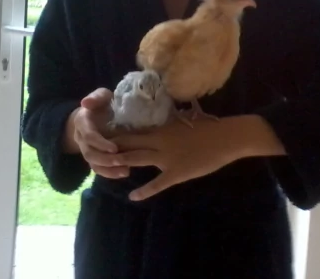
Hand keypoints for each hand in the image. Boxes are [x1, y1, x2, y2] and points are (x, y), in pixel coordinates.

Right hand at [67, 88, 128, 179]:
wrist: (96, 114)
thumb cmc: (102, 104)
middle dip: (105, 159)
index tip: (114, 148)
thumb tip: (85, 102)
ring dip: (108, 169)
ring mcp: (86, 149)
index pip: (88, 136)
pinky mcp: (93, 158)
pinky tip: (125, 172)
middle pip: (90, 153)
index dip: (100, 143)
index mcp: (82, 122)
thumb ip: (96, 97)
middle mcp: (81, 138)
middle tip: (121, 161)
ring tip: (126, 170)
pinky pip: (98, 169)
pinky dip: (110, 173)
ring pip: (93, 164)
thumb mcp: (101, 96)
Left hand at [110, 117, 241, 201]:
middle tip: (94, 152)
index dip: (115, 133)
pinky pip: (157, 183)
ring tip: (105, 169)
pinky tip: (133, 196)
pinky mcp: (176, 172)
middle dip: (110, 148)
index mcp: (162, 128)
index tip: (100, 135)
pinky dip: (144, 191)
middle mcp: (159, 141)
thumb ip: (169, 125)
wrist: (225, 138)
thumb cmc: (208, 128)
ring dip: (121, 163)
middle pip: (128, 143)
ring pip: (137, 159)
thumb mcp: (185, 121)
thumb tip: (159, 123)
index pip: (133, 130)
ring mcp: (166, 157)